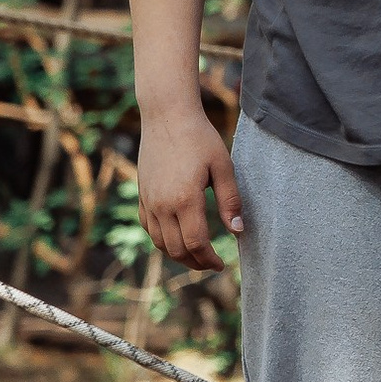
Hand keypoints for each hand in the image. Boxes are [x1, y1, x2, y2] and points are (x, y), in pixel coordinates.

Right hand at [137, 104, 241, 271]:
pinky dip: (162, 241)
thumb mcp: (223, 166)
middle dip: (195, 262)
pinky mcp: (142, 195)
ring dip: (178, 255)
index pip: (196, 243)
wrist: (167, 116)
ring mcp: (148, 201)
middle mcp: (162, 205)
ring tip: (196, 257)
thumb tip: (238, 231)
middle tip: (211, 265)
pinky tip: (175, 240)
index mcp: (184, 200)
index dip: (209, 259)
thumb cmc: (200, 138)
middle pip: (177, 249)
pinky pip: (149, 228)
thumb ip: (230, 201)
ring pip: (160, 243)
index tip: (222, 265)